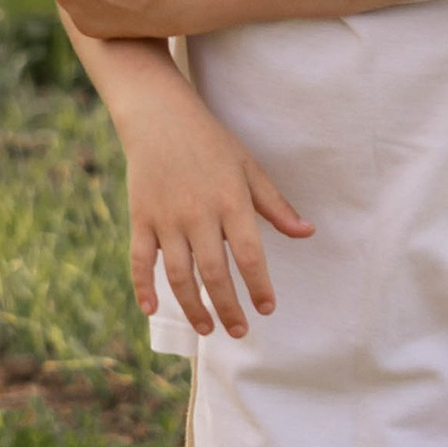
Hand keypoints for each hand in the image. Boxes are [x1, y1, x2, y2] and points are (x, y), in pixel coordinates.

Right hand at [117, 77, 313, 338]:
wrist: (159, 114)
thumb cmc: (211, 142)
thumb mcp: (249, 167)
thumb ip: (276, 205)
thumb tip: (307, 233)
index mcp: (231, 201)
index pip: (249, 255)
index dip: (259, 286)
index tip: (267, 309)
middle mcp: (198, 214)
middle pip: (215, 273)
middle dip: (228, 307)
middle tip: (238, 332)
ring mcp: (166, 218)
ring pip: (178, 274)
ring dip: (192, 307)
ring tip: (207, 329)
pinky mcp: (140, 217)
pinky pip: (140, 259)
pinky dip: (143, 286)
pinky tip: (151, 310)